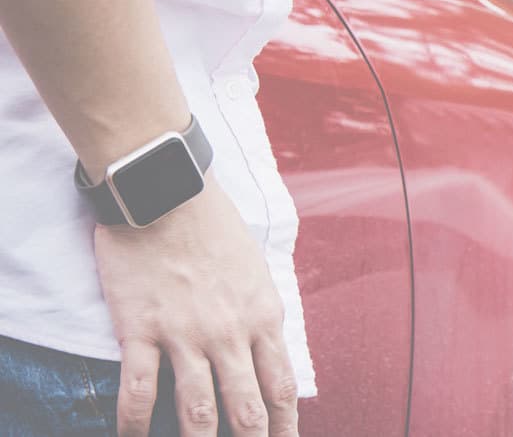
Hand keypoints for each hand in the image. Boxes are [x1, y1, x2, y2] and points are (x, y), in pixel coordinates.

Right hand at [93, 175, 297, 436]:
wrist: (166, 193)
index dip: (285, 428)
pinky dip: (134, 424)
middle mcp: (230, 333)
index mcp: (264, 317)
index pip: (282, 388)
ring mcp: (185, 334)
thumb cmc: (213, 227)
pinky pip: (139, 390)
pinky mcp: (141, 329)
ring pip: (197, 410)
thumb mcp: (256, 272)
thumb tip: (263, 354)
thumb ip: (259, 315)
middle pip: (247, 408)